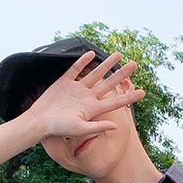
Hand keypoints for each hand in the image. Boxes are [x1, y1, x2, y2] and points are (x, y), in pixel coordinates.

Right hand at [26, 51, 145, 139]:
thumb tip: (116, 126)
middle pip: (108, 84)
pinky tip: (91, 54)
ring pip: (95, 74)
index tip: (143, 92)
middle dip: (122, 73)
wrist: (39, 121)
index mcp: (92, 109)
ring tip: (119, 54)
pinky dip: (82, 62)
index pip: (115, 102)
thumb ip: (97, 127)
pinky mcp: (64, 82)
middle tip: (135, 64)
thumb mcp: (80, 129)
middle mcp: (87, 98)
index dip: (129, 97)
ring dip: (106, 64)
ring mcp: (76, 89)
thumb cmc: (59, 128)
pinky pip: (75, 70)